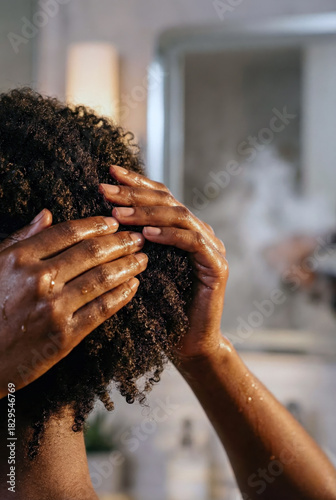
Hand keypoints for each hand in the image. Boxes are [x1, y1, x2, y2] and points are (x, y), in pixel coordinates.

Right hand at [0, 211, 147, 396]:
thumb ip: (21, 239)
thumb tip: (46, 214)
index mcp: (20, 259)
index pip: (67, 233)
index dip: (95, 225)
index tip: (113, 223)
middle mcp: (39, 280)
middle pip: (91, 252)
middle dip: (120, 242)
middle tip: (137, 239)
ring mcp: (54, 308)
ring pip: (101, 278)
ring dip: (127, 266)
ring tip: (141, 259)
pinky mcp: (65, 336)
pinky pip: (101, 310)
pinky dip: (121, 295)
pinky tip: (133, 285)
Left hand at [99, 165, 228, 361]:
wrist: (187, 343)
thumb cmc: (159, 309)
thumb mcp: (140, 269)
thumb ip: (131, 243)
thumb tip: (101, 217)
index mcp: (181, 231)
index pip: (160, 198)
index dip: (136, 183)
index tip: (109, 174)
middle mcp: (199, 233)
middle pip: (168, 202)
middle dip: (135, 194)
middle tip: (106, 189)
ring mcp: (211, 247)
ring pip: (179, 217)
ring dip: (147, 214)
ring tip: (119, 214)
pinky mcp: (217, 266)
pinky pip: (192, 242)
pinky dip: (169, 236)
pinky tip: (146, 235)